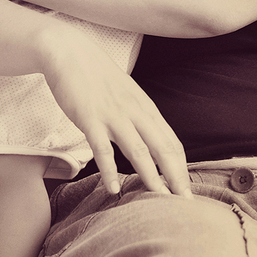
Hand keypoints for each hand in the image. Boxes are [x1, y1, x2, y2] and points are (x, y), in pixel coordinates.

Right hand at [40, 28, 191, 198]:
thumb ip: (138, 115)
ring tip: (159, 199)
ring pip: (138, 150)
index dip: (181, 168)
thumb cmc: (97, 76)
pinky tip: (112, 189)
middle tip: (184, 203)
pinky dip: (109, 170)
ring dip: (151, 176)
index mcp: (145, 107)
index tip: (186, 191)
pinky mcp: (90, 118)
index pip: (172, 142)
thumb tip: (150, 140)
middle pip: (162, 148)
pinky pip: (102, 149)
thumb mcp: (126, 93)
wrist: (69, 52)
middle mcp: (134, 111)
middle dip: (176, 177)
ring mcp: (113, 115)